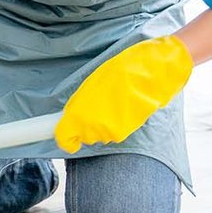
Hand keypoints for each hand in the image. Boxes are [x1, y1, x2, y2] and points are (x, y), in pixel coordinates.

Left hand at [55, 36, 192, 153]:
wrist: (147, 75)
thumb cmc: (116, 73)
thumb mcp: (89, 86)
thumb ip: (79, 106)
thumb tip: (73, 116)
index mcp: (77, 116)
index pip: (64, 139)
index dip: (65, 137)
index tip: (66, 134)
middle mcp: (92, 128)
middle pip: (83, 136)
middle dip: (86, 125)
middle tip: (96, 105)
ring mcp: (110, 132)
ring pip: (100, 134)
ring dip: (103, 123)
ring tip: (112, 102)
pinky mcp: (126, 132)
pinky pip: (115, 131)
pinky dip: (116, 123)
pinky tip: (122, 107)